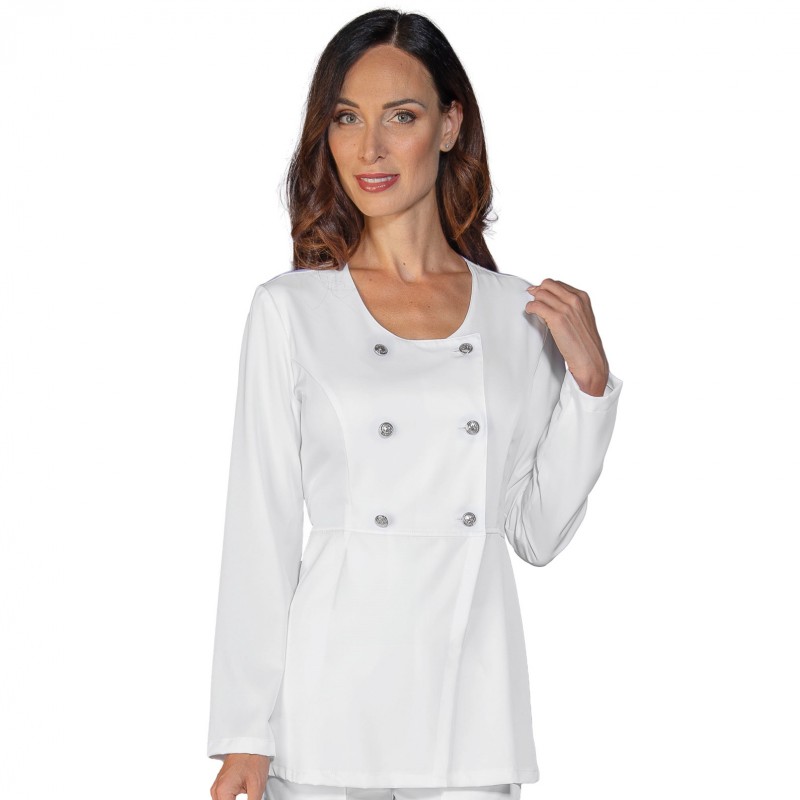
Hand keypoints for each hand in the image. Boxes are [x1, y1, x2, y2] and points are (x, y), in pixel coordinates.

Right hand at [210, 753, 269, 799]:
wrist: (250, 740)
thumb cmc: (253, 757)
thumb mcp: (257, 786)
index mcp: (222, 792)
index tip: (250, 799)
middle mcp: (216, 790)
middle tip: (251, 797)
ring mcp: (217, 787)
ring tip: (249, 795)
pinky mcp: (221, 785)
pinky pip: (224, 799)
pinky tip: (243, 798)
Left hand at [525, 278, 609, 396]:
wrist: (589, 359)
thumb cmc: (584, 342)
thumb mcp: (582, 317)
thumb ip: (570, 306)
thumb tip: (551, 299)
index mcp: (582, 297)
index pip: (557, 284)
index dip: (546, 289)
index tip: (539, 296)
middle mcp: (575, 300)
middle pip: (547, 285)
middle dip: (538, 292)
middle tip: (534, 301)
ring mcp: (566, 308)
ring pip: (541, 294)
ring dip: (533, 301)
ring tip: (533, 310)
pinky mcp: (557, 318)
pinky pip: (536, 305)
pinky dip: (530, 308)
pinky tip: (530, 313)